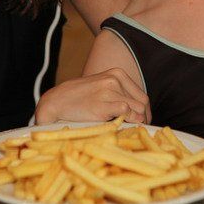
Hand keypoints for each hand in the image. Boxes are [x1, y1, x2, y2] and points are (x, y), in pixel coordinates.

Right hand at [36, 68, 150, 124]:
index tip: (144, 121)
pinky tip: (119, 127)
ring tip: (128, 130)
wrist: (57, 101)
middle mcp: (115, 80)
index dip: (146, 111)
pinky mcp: (103, 104)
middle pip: (142, 103)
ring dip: (135, 122)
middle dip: (143, 119)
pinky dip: (127, 122)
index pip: (142, 95)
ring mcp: (109, 91)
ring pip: (137, 110)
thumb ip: (120, 94)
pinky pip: (127, 113)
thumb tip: (140, 112)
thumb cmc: (80, 97)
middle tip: (139, 130)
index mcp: (117, 74)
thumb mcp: (102, 87)